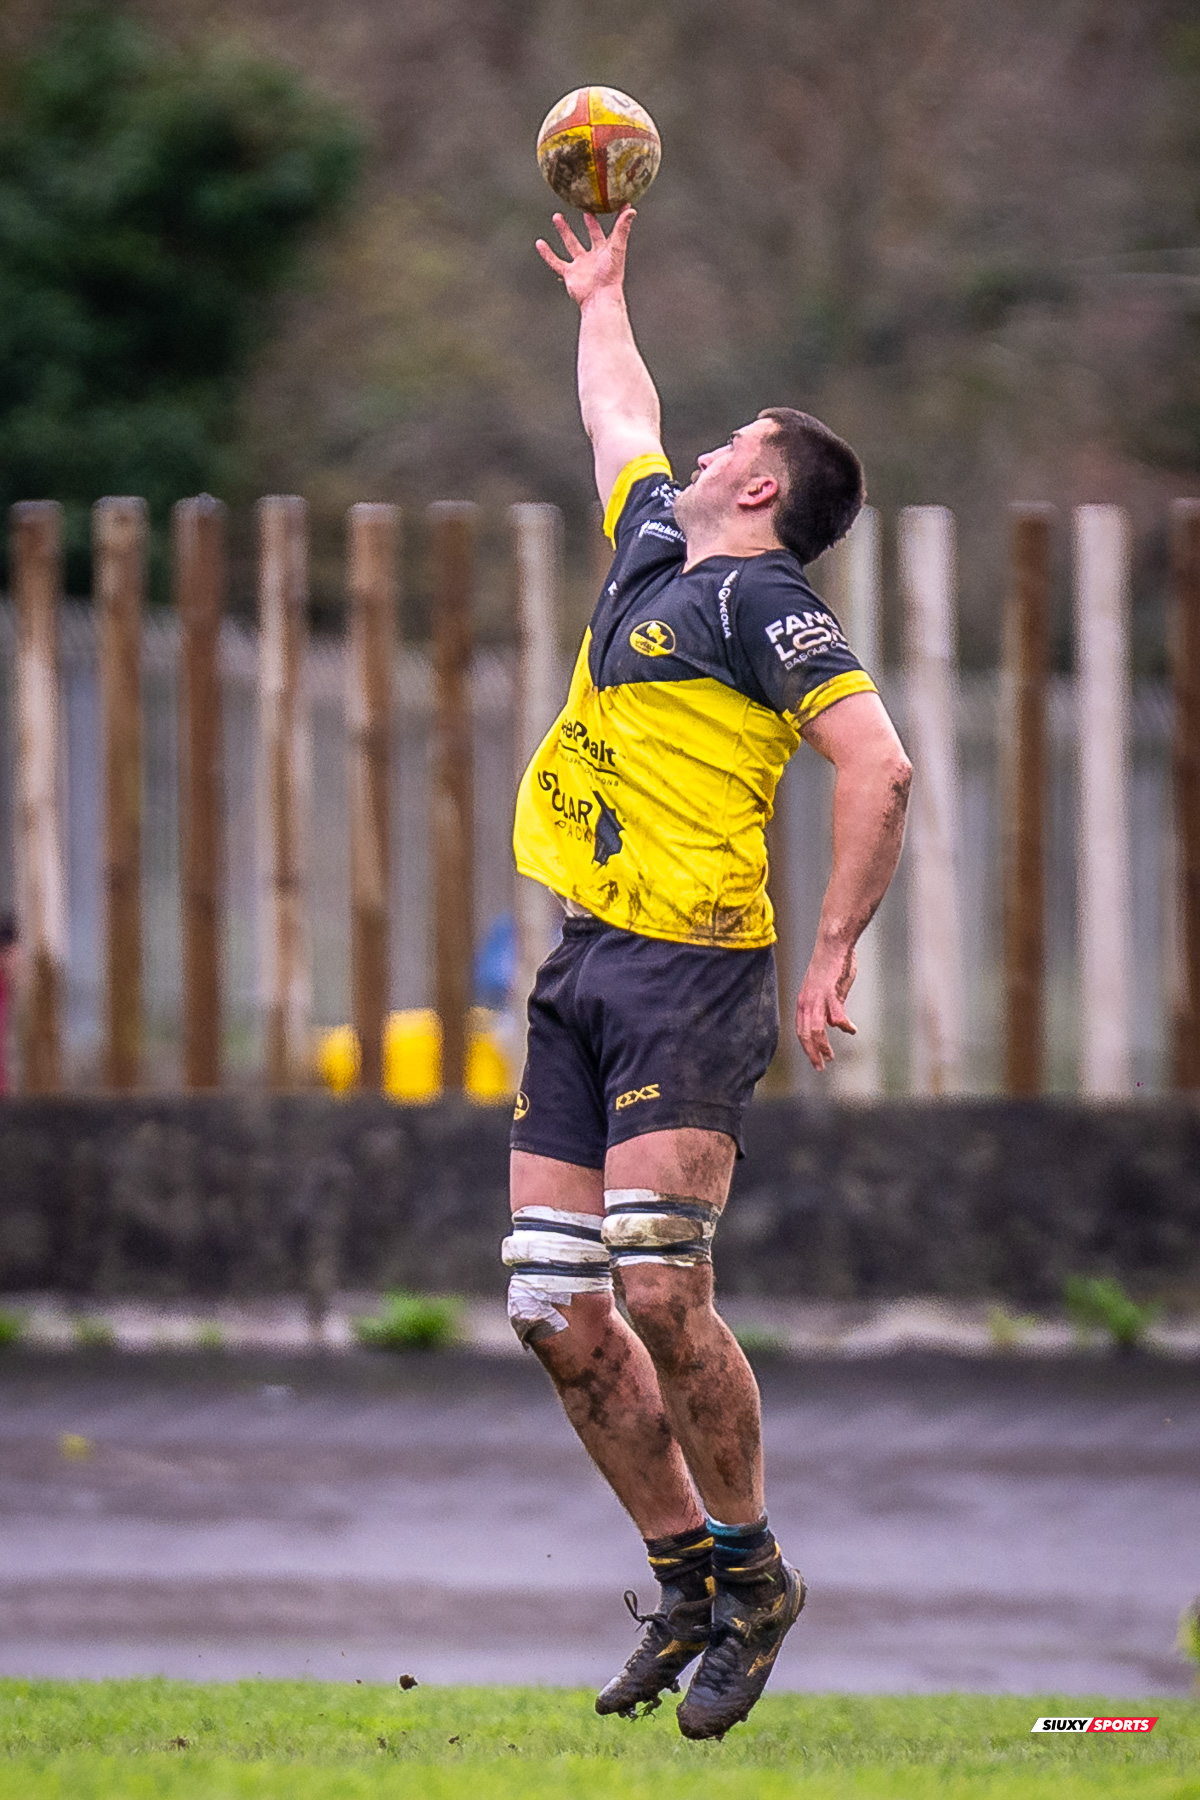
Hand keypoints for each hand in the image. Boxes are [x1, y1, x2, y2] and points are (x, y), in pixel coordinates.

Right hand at [535, 207, 635, 307]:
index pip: (609, 231)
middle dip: (588, 223)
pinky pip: (556, 262)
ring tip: (557, 217)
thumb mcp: (617, 247)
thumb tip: (631, 210)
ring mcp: (581, 265)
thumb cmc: (611, 276)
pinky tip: (540, 244)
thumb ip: (622, 228)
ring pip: (571, 244)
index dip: (611, 219)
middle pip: (590, 236)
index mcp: (607, 251)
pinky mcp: (570, 274)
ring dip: (564, 231)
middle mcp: (595, 257)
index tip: (609, 206)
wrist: (599, 297)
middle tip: (584, 210)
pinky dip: (547, 254)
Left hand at [795, 941, 856, 1071]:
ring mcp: (817, 998)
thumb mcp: (826, 991)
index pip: (800, 1030)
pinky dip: (843, 1025)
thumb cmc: (832, 965)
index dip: (807, 1046)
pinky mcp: (830, 992)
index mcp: (803, 1001)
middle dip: (812, 1053)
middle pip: (805, 1034)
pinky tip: (851, 1030)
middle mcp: (806, 1001)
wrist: (833, 945)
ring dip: (822, 1046)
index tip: (815, 1059)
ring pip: (816, 1029)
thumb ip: (830, 1007)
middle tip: (820, 1067)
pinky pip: (836, 1015)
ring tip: (830, 1057)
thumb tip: (834, 1024)